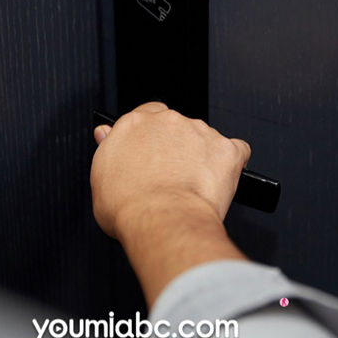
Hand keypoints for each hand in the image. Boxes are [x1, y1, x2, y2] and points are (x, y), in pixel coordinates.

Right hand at [90, 102, 250, 239]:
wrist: (163, 222)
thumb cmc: (130, 209)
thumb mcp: (101, 179)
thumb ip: (107, 148)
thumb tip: (105, 135)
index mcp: (135, 124)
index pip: (146, 115)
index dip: (150, 136)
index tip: (152, 152)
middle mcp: (168, 122)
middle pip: (176, 127)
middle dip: (176, 147)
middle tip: (170, 176)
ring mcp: (199, 132)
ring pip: (204, 138)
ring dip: (201, 156)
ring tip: (192, 186)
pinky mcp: (225, 149)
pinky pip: (236, 150)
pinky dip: (231, 163)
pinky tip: (221, 180)